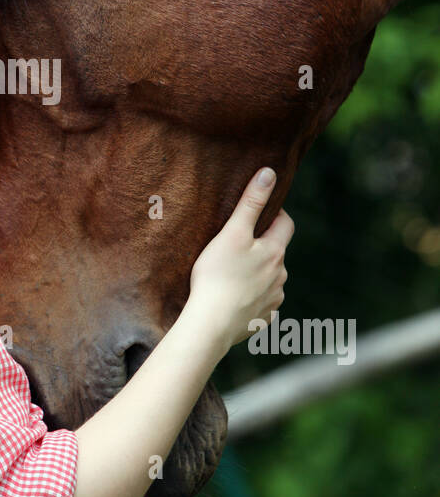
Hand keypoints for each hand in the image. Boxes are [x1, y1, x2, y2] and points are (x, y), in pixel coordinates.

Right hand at [188, 169, 293, 352]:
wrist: (211, 323)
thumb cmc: (217, 275)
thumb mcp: (232, 232)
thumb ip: (251, 202)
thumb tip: (270, 173)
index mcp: (274, 253)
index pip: (286, 225)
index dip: (276, 215)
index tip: (260, 214)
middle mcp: (280, 276)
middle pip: (276, 254)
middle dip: (262, 247)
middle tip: (238, 245)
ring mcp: (273, 300)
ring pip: (270, 280)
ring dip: (257, 274)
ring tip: (232, 275)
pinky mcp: (262, 320)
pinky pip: (261, 304)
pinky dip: (251, 299)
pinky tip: (233, 299)